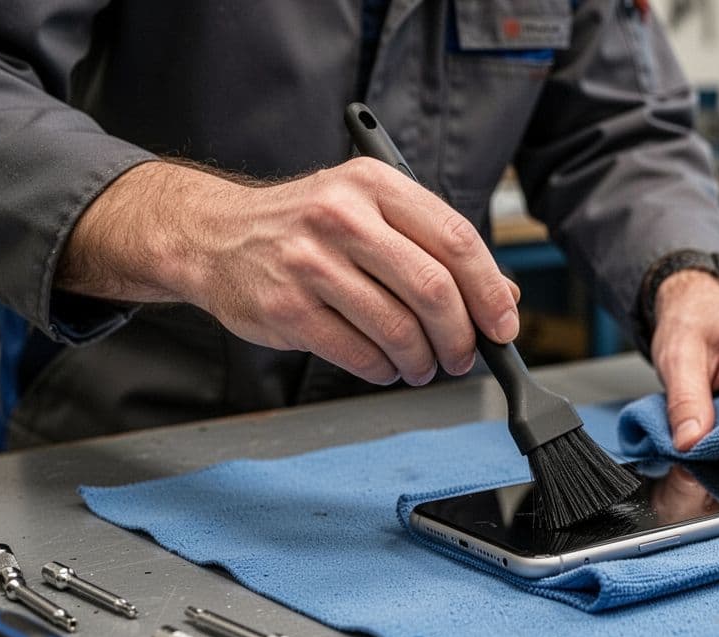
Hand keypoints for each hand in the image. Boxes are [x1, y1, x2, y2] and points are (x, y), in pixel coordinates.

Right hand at [61, 159, 519, 384]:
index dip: (490, 291)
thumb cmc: (307, 227)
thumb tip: (503, 298)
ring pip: (398, 328)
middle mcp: (342, 216)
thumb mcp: (372, 212)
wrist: (214, 236)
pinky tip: (386, 367)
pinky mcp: (286, 307)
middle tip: (463, 356)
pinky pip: (359, 354)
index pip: (457, 240)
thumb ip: (436, 248)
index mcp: (375, 184)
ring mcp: (309, 262)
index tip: (504, 325)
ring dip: (422, 361)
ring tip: (422, 366)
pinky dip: (384, 370)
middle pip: (433, 289)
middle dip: (460, 336)